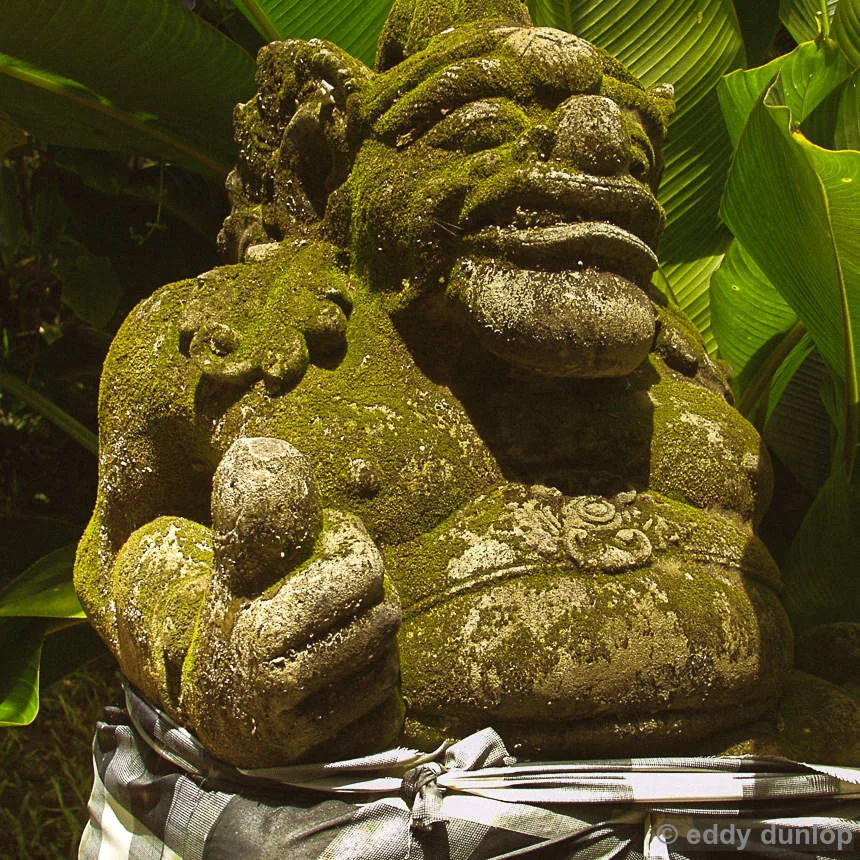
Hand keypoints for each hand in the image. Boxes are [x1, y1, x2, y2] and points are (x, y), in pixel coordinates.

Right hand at [184, 437, 401, 765]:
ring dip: (379, 634)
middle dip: (375, 593)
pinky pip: (381, 699)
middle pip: (380, 614)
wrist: (216, 702)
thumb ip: (253, 508)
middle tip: (356, 587)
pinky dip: (378, 678)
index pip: (361, 571)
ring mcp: (293, 716)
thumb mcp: (238, 558)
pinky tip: (355, 666)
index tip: (339, 542)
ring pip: (384, 656)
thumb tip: (259, 448)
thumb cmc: (242, 610)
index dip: (357, 546)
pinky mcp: (312, 746)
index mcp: (254, 618)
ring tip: (357, 621)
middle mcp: (270, 672)